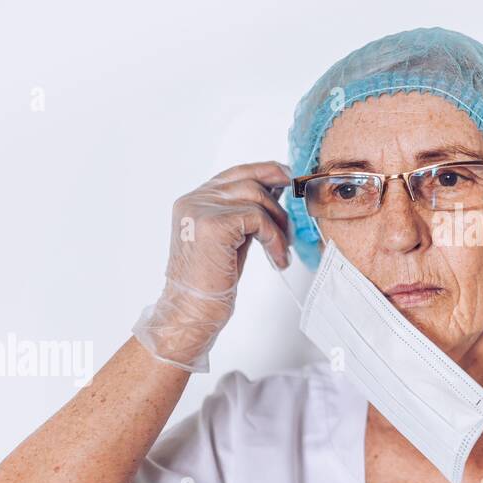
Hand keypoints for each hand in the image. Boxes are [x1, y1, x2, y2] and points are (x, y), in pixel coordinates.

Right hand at [131, 162, 291, 372]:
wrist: (191, 311)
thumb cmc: (210, 282)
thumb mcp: (230, 238)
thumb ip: (244, 213)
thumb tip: (275, 190)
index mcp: (193, 201)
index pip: (234, 173)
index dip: (264, 172)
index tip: (286, 179)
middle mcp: (194, 200)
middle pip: (248, 179)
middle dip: (277, 199)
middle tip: (290, 222)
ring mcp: (201, 209)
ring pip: (256, 197)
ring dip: (278, 223)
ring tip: (281, 249)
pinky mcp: (214, 224)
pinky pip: (258, 218)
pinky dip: (274, 238)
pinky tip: (277, 258)